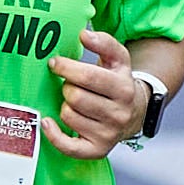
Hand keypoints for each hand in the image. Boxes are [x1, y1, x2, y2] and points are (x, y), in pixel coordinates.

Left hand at [40, 27, 149, 158]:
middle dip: (67, 87)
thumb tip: (84, 34)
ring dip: (65, 106)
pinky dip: (53, 135)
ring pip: (69, 116)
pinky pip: (68, 146)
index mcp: (124, 89)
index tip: (55, 63)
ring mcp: (108, 134)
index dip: (66, 68)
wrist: (135, 113)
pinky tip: (48, 122)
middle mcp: (119, 114)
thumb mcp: (119, 60)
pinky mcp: (97, 150)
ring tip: (75, 103)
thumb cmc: (118, 83)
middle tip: (71, 85)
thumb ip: (104, 42)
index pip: (89, 77)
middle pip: (75, 97)